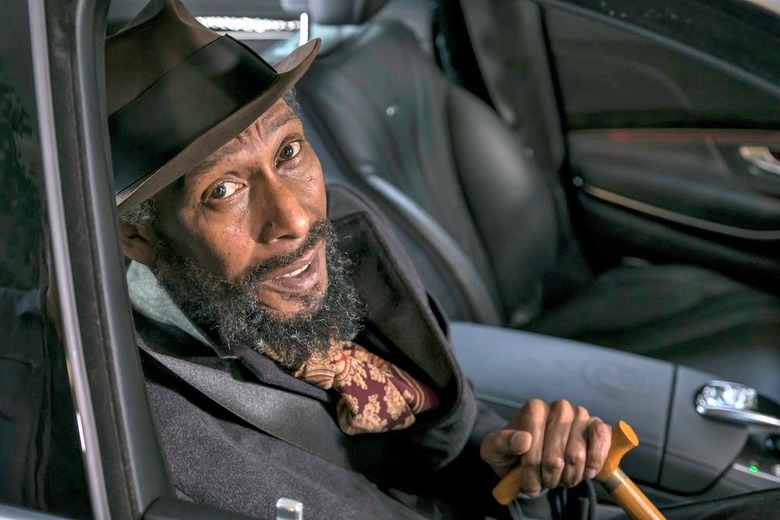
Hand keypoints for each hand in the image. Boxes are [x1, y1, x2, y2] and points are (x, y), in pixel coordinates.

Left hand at [480, 399, 610, 495]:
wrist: (532, 458)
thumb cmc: (512, 453)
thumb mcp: (495, 450)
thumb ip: (502, 442)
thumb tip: (523, 440)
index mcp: (534, 409)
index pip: (533, 441)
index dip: (530, 468)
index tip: (528, 482)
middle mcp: (559, 407)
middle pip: (556, 454)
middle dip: (549, 476)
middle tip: (546, 483)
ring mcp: (580, 415)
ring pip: (576, 455)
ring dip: (569, 476)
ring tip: (561, 480)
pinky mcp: (597, 426)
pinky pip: (601, 439)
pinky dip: (595, 460)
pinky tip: (587, 473)